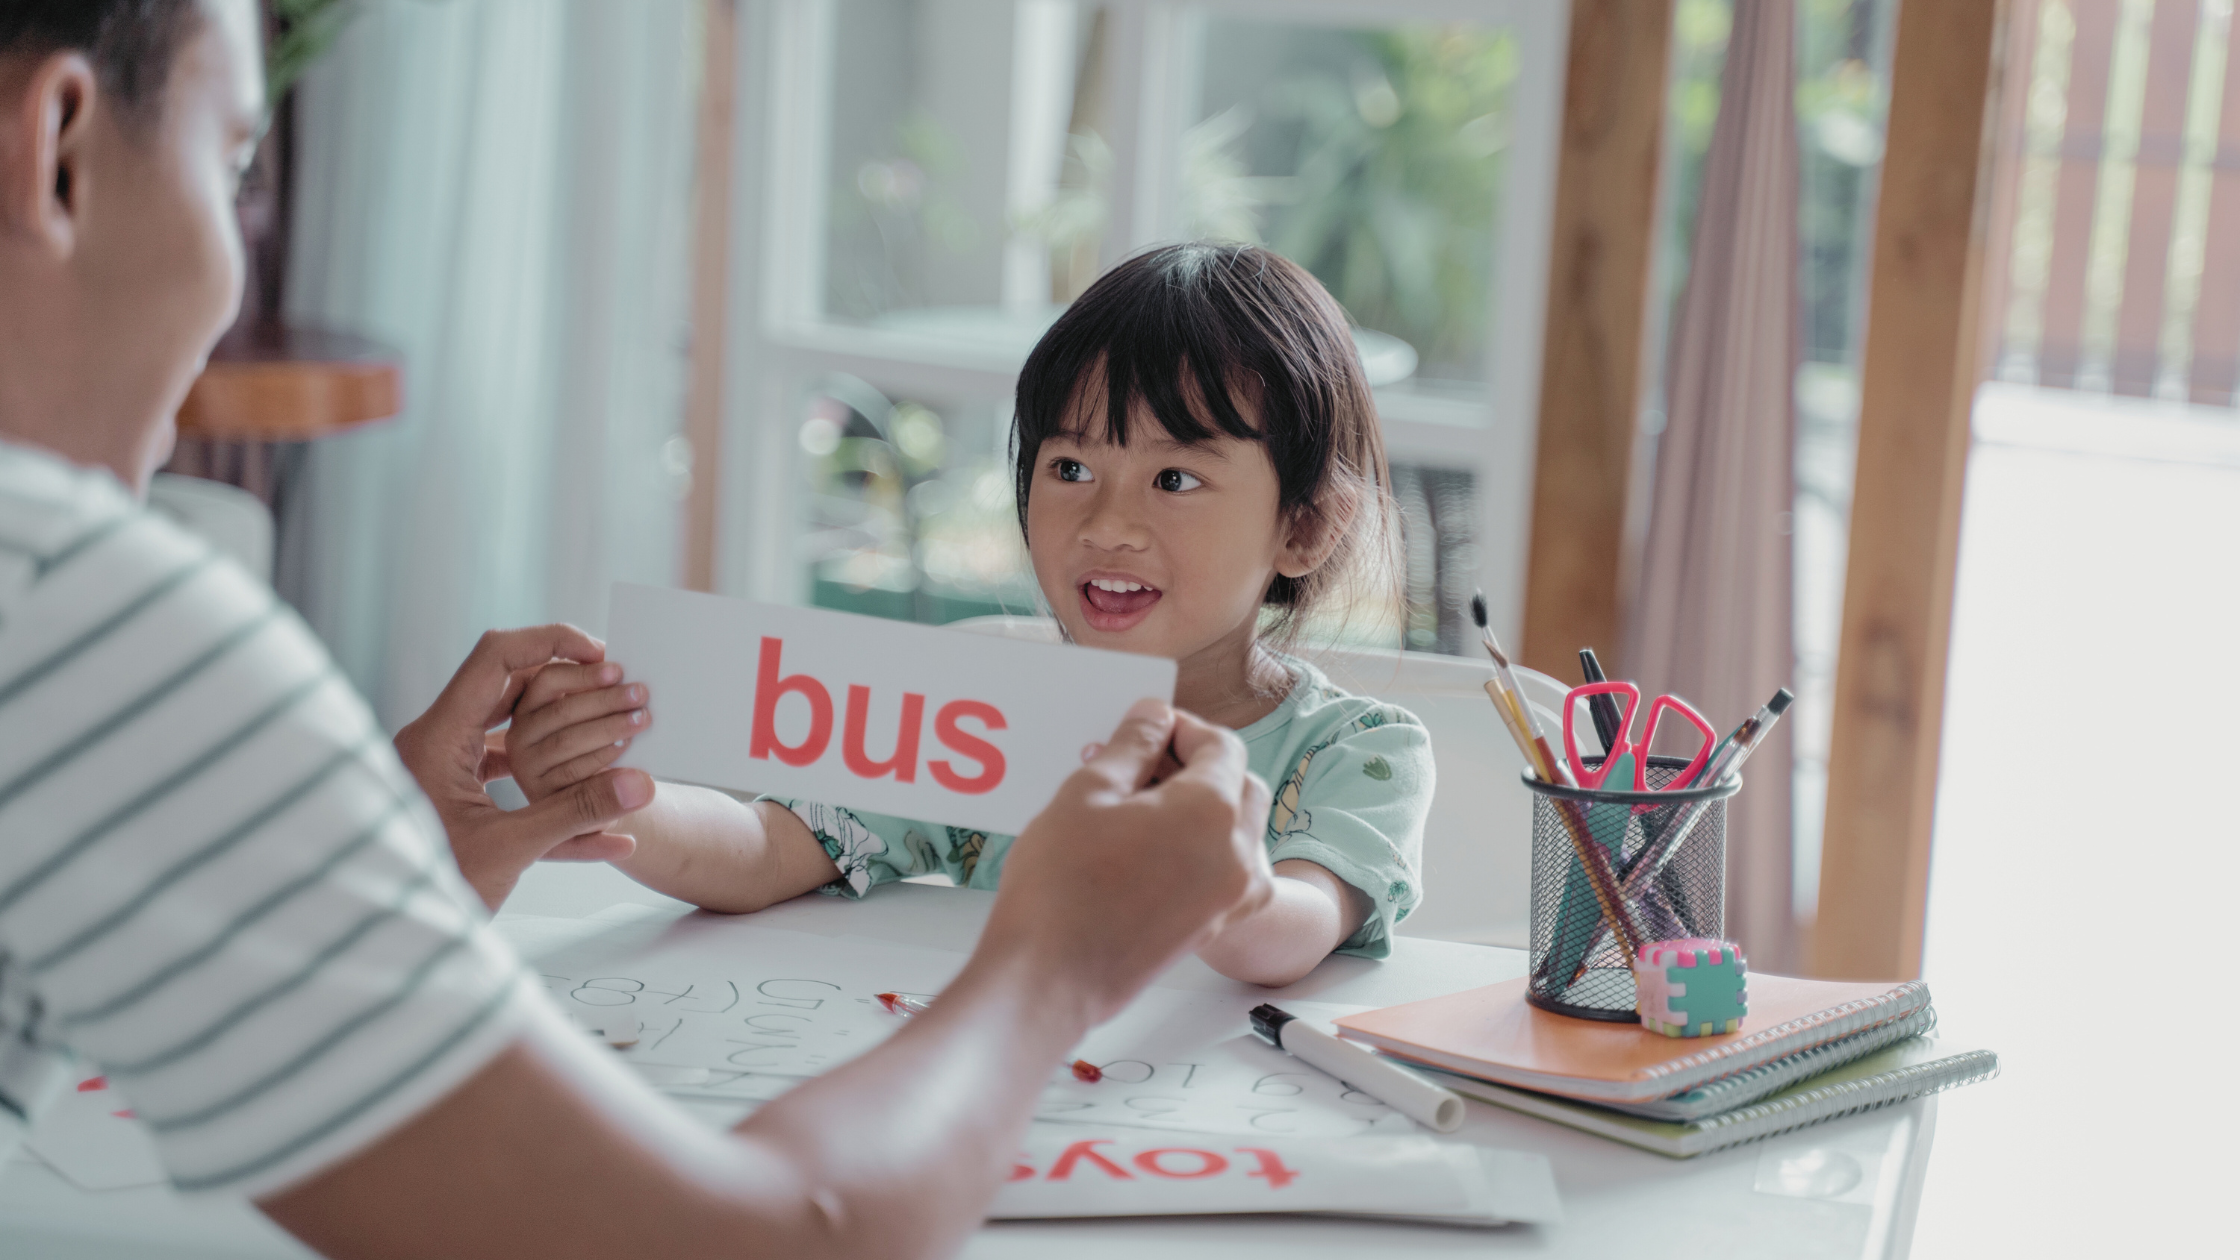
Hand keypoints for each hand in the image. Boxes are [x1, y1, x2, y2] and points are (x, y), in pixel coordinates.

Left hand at [394, 626, 654, 910]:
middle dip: (567, 689)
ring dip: (564, 739)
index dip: (550, 642)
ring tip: (616, 743)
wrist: (387, 949)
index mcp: (437, 740)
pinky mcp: (456, 805)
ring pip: (512, 736)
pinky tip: (606, 833)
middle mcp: (435, 746)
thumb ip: (577, 812)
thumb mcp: (509, 850)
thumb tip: (642, 784)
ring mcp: (444, 775)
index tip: (598, 651)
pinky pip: (510, 783)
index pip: (495, 659)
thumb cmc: (430, 895)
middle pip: (507, 690)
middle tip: (616, 688)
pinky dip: (553, 795)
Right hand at [505, 659, 650, 804]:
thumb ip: (595, 696)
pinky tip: (624, 747)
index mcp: (528, 706)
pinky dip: (601, 757)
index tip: (618, 670)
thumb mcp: (586, 719)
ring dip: (609, 727)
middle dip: (606, 700)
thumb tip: (623, 675)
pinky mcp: (539, 792)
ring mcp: (526, 765)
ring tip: (640, 719)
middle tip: (640, 693)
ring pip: (567, 740)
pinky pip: (573, 771)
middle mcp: (520, 734)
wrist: (588, 799)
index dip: (584, 673)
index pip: (548, 679)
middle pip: (562, 711)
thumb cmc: (589, 748)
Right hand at [980, 700, 1274, 1026]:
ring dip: (1203, 807)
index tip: (1146, 729)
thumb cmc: (1061, 886)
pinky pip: (1225, 870)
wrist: (1051, 977)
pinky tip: (1148, 848)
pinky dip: (1202, 848)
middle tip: (1141, 763)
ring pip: (1236, 829)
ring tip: (1139, 806)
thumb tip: (1153, 716)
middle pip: (1239, 785)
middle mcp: (1236, 853)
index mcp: (1212, 810)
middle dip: (1198, 765)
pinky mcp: (1213, 926)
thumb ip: (1131, 746)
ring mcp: (1230, 896)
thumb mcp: (1088, 792)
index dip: (1183, 728)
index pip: (1221, 746)